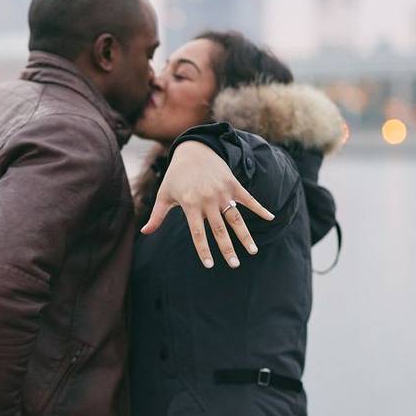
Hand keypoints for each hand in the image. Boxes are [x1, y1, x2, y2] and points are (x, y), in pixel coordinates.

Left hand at [140, 140, 274, 268]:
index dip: (204, 250)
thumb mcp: (164, 195)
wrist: (193, 150)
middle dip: (227, 248)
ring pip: (235, 218)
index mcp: (190, 205)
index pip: (198, 233)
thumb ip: (157, 215)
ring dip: (244, 235)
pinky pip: (248, 198)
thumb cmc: (176, 176)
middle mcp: (207, 200)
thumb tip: (145, 232)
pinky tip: (270, 217)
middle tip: (235, 265)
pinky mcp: (233, 184)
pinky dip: (260, 208)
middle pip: (219, 229)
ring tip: (252, 251)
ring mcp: (222, 192)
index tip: (210, 265)